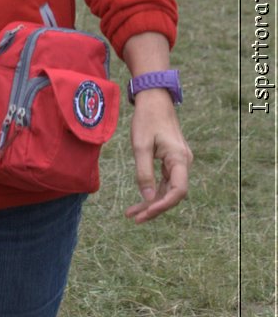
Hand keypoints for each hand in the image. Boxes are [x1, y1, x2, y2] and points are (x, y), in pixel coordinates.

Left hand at [125, 90, 192, 222]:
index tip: (145, 213)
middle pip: (173, 193)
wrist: (154, 98)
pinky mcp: (173, 159)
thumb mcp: (140, 145)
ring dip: (152, 201)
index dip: (162, 205)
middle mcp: (183, 162)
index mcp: (179, 158)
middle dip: (154, 207)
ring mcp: (179, 161)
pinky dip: (154, 190)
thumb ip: (144, 173)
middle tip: (134, 218)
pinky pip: (166, 180)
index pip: (178, 191)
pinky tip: (141, 199)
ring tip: (132, 213)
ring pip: (168, 188)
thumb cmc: (147, 118)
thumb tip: (148, 199)